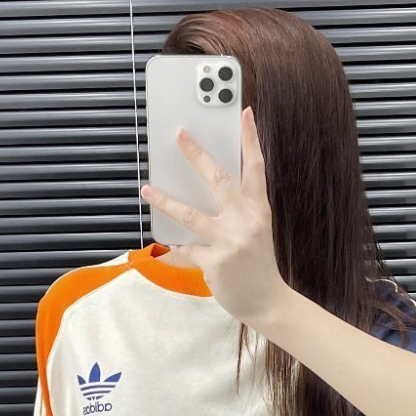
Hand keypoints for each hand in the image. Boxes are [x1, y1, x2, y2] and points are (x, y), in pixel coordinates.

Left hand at [139, 106, 289, 327]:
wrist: (268, 303)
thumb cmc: (259, 266)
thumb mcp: (256, 232)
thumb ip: (238, 210)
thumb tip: (202, 191)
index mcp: (259, 210)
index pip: (255, 167)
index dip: (250, 138)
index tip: (245, 113)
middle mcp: (245, 221)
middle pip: (217, 179)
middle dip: (196, 154)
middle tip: (179, 135)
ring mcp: (229, 241)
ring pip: (189, 214)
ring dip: (165, 200)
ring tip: (147, 190)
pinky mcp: (214, 262)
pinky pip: (185, 250)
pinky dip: (174, 249)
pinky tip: (165, 248)